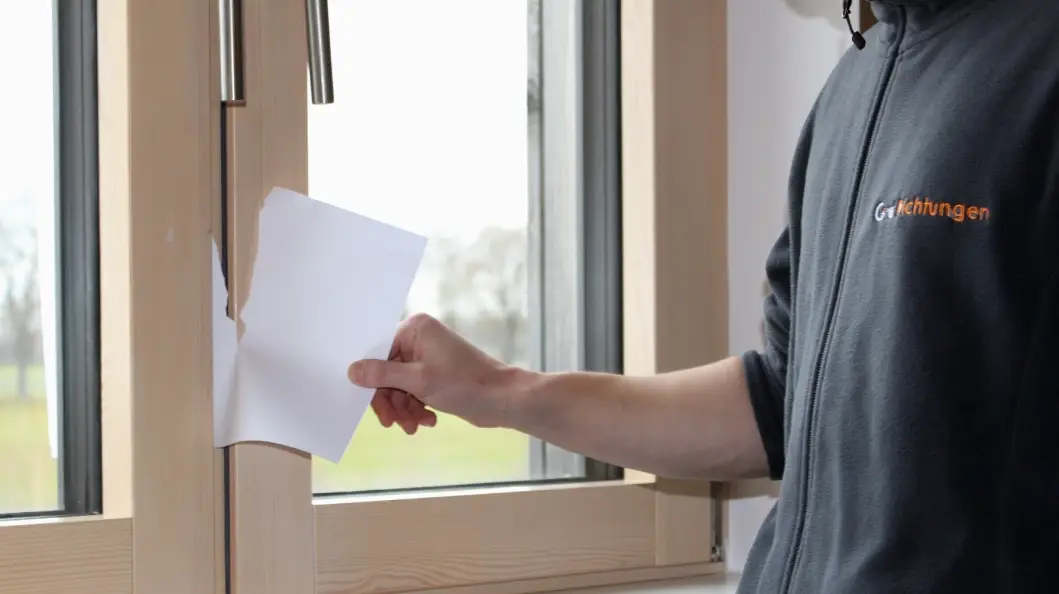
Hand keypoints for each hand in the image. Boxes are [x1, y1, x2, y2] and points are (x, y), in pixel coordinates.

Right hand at [348, 313, 519, 433]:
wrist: (503, 400)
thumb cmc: (466, 384)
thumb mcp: (418, 381)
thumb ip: (382, 375)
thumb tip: (352, 370)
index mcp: (415, 328)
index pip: (378, 352)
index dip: (372, 380)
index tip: (371, 404)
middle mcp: (420, 338)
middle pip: (387, 371)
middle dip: (391, 400)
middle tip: (393, 423)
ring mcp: (428, 356)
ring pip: (399, 385)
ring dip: (404, 408)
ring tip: (414, 426)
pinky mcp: (435, 373)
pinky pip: (413, 391)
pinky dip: (416, 407)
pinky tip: (426, 421)